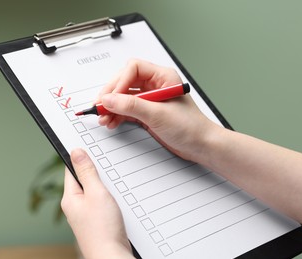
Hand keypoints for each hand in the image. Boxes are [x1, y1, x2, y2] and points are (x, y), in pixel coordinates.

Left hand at [61, 148, 133, 258]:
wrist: (111, 256)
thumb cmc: (103, 228)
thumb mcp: (96, 193)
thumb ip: (87, 172)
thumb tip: (76, 152)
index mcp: (70, 198)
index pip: (72, 170)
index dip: (81, 158)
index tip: (89, 148)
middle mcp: (75, 207)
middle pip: (84, 180)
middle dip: (96, 174)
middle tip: (107, 170)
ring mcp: (86, 215)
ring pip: (94, 192)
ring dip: (104, 187)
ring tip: (113, 189)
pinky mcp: (96, 222)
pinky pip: (100, 203)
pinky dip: (108, 199)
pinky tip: (117, 201)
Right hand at [98, 59, 220, 161]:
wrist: (201, 146)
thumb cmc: (190, 127)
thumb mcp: (158, 114)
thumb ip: (131, 105)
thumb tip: (108, 99)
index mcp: (162, 77)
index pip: (133, 69)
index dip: (119, 82)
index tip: (111, 98)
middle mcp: (155, 85)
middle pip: (125, 82)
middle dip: (111, 95)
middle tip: (100, 107)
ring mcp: (150, 99)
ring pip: (123, 97)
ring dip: (112, 107)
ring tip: (103, 118)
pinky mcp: (147, 112)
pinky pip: (126, 109)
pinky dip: (117, 115)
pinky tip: (111, 122)